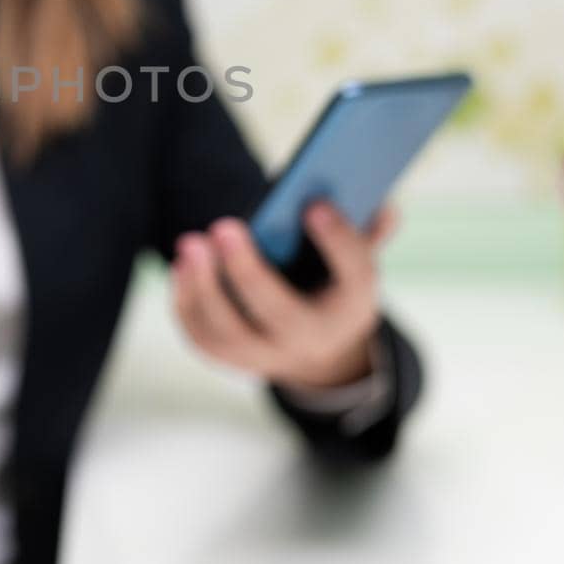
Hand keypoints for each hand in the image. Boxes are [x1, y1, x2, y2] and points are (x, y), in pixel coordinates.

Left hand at [171, 201, 398, 390]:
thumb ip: (366, 229)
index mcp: (352, 306)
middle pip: (279, 313)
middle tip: (224, 226)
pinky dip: (187, 304)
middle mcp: (311, 340)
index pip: (355, 275)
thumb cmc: (333, 285)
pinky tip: (182, 265)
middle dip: (248, 271)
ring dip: (204, 289)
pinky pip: (203, 339)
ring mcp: (268, 357)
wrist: (318, 348)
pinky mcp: (233, 360)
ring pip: (230, 333)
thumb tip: (380, 204)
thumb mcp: (357, 259)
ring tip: (191, 244)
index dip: (339, 240)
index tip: (314, 205)